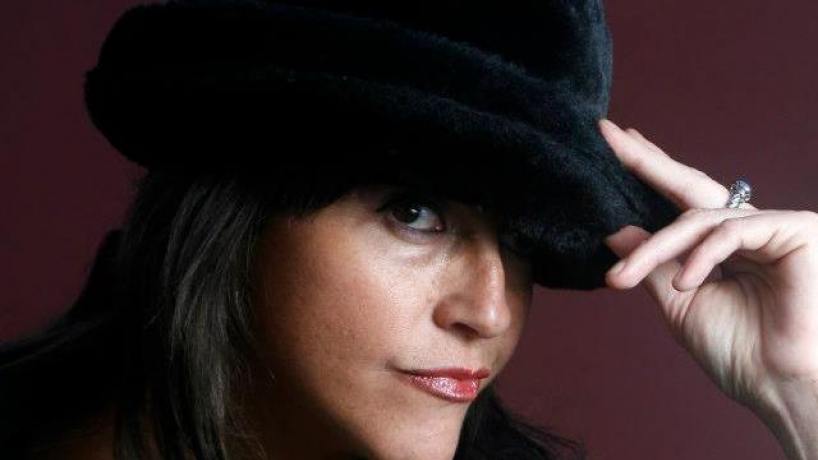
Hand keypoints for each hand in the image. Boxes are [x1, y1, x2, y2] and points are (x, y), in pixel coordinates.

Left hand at [598, 118, 817, 412]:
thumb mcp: (678, 301)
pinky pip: (730, 232)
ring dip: (654, 249)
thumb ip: (651, 263)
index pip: (679, 201)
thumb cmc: (738, 352)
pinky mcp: (794, 231)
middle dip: (646, 161)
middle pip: (689, 186)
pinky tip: (684, 282)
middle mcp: (747, 229)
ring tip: (623, 278)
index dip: (648, 171)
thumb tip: (615, 231)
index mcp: (722, 246)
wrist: (780, 387)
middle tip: (607, 136)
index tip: (610, 145)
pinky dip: (700, 257)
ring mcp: (772, 227)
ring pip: (696, 220)